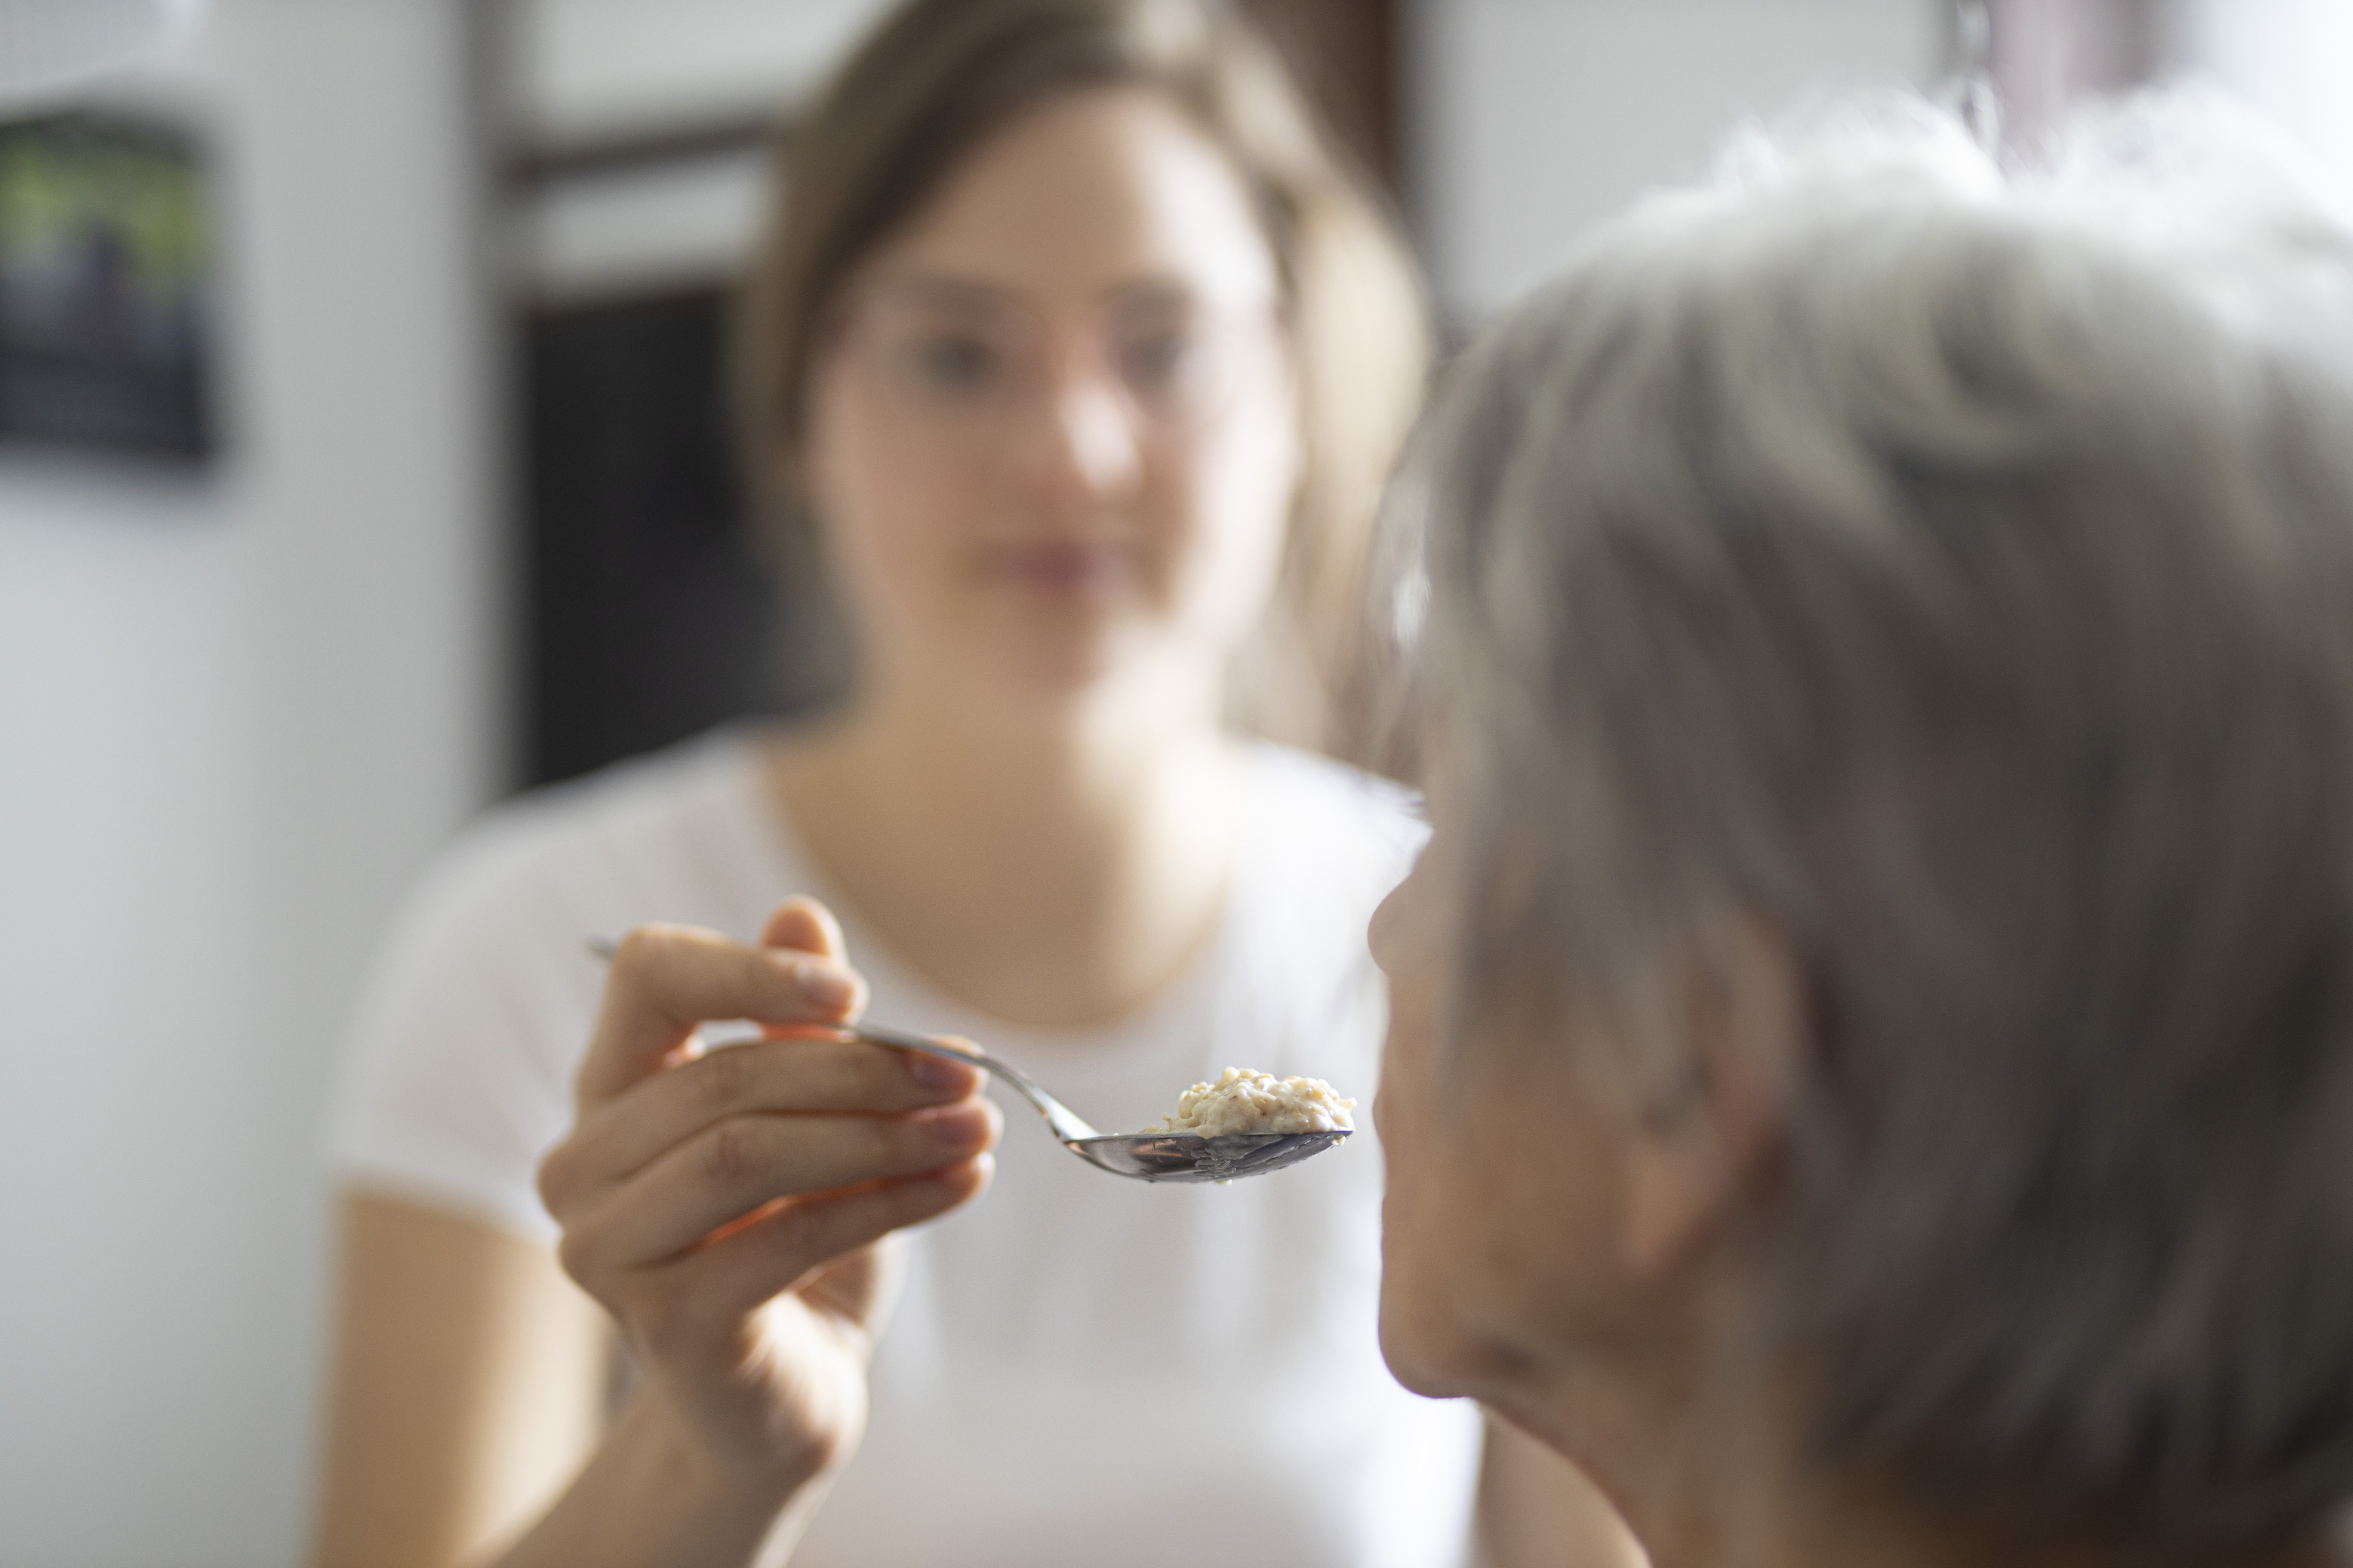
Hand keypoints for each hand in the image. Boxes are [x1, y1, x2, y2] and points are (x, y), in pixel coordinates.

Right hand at [535, 897, 998, 1502]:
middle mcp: (583, 1164)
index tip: (857, 993)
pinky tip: (964, 1183)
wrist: (785, 1398)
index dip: (748, 969)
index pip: (645, 975)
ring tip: (978, 1125)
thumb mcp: (812, 1119)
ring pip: (748, 1153)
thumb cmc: (795, 1239)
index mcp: (612, 1087)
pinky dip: (890, 1201)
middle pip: (724, 1075)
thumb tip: (802, 915)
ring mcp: (607, 1249)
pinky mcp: (662, 1325)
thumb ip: (797, 1025)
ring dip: (882, 1133)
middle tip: (966, 1069)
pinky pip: (786, 1238)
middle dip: (864, 1069)